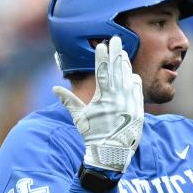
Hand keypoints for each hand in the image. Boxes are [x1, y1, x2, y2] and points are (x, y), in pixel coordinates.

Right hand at [53, 36, 143, 172]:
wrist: (111, 153)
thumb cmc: (92, 136)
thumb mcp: (80, 118)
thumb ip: (69, 101)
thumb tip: (55, 89)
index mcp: (103, 98)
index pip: (102, 72)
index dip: (101, 57)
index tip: (101, 45)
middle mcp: (118, 98)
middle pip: (117, 70)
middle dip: (116, 53)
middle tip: (115, 38)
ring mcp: (130, 103)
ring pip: (128, 77)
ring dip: (125, 64)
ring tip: (122, 53)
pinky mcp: (138, 110)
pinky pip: (137, 90)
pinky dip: (134, 81)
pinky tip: (132, 74)